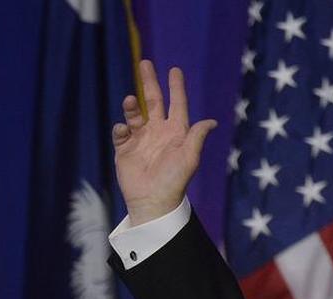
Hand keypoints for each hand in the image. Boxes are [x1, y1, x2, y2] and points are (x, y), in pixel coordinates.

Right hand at [112, 60, 216, 225]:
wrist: (153, 201)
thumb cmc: (175, 180)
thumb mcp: (189, 157)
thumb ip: (197, 137)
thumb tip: (212, 121)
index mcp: (176, 133)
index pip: (177, 105)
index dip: (176, 88)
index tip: (175, 70)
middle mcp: (158, 132)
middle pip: (154, 102)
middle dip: (150, 83)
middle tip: (145, 64)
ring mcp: (141, 139)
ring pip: (135, 114)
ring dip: (132, 106)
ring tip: (131, 101)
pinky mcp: (125, 148)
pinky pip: (121, 131)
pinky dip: (121, 127)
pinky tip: (124, 130)